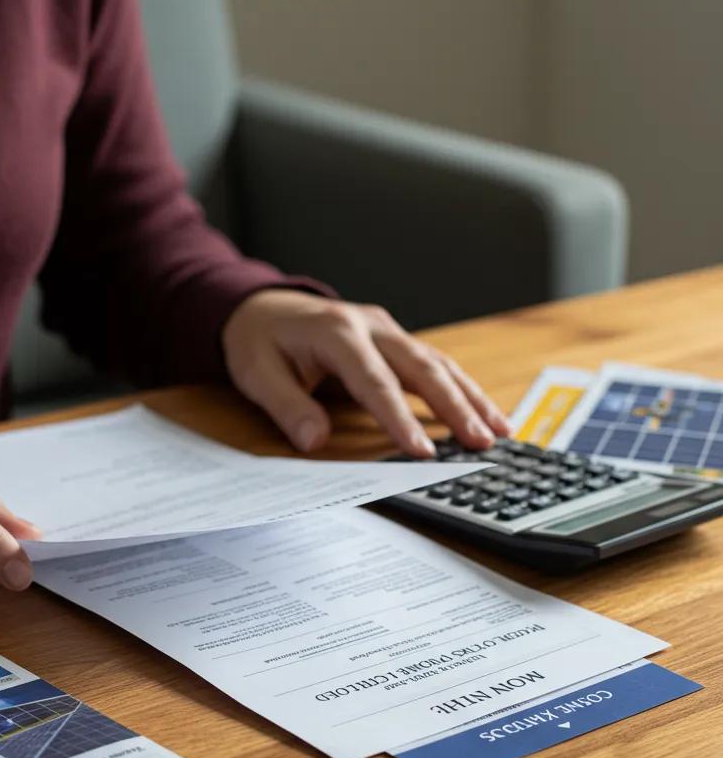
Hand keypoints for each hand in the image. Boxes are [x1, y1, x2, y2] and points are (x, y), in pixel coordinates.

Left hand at [222, 290, 510, 456]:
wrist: (261, 306)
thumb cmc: (258, 340)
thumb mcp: (257, 373)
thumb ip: (286, 406)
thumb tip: (314, 440)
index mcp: (337, 332)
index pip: (374, 381)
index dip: (398, 418)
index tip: (420, 452)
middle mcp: (371, 326)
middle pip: (421, 366)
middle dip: (454, 406)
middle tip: (480, 442)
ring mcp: (386, 330)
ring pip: (438, 362)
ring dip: (470, 397)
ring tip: (500, 431)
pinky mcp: (393, 340)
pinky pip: (433, 363)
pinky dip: (461, 388)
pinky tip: (483, 412)